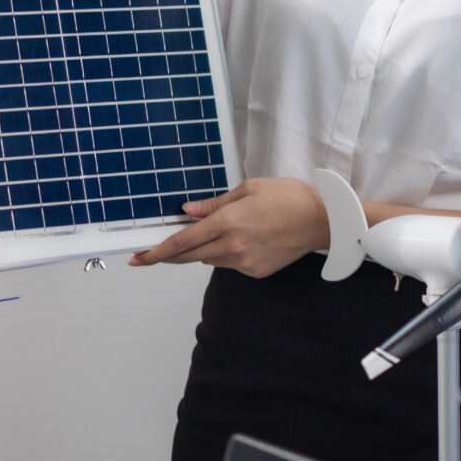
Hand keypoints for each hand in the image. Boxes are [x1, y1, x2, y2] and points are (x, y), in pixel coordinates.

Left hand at [128, 177, 327, 278]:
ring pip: (209, 259)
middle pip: (188, 256)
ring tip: (216, 232)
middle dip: (167, 255)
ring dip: (202, 249)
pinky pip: (230, 264)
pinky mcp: (255, 271)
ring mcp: (244, 263)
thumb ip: (215, 204)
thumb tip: (187, 212)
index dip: (156, 251)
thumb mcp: (249, 189)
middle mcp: (232, 247)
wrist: (322, 220)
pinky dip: (226, 253)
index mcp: (228, 223)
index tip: (137, 258)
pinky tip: (244, 238)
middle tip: (148, 255)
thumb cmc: (289, 197)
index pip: (183, 242)